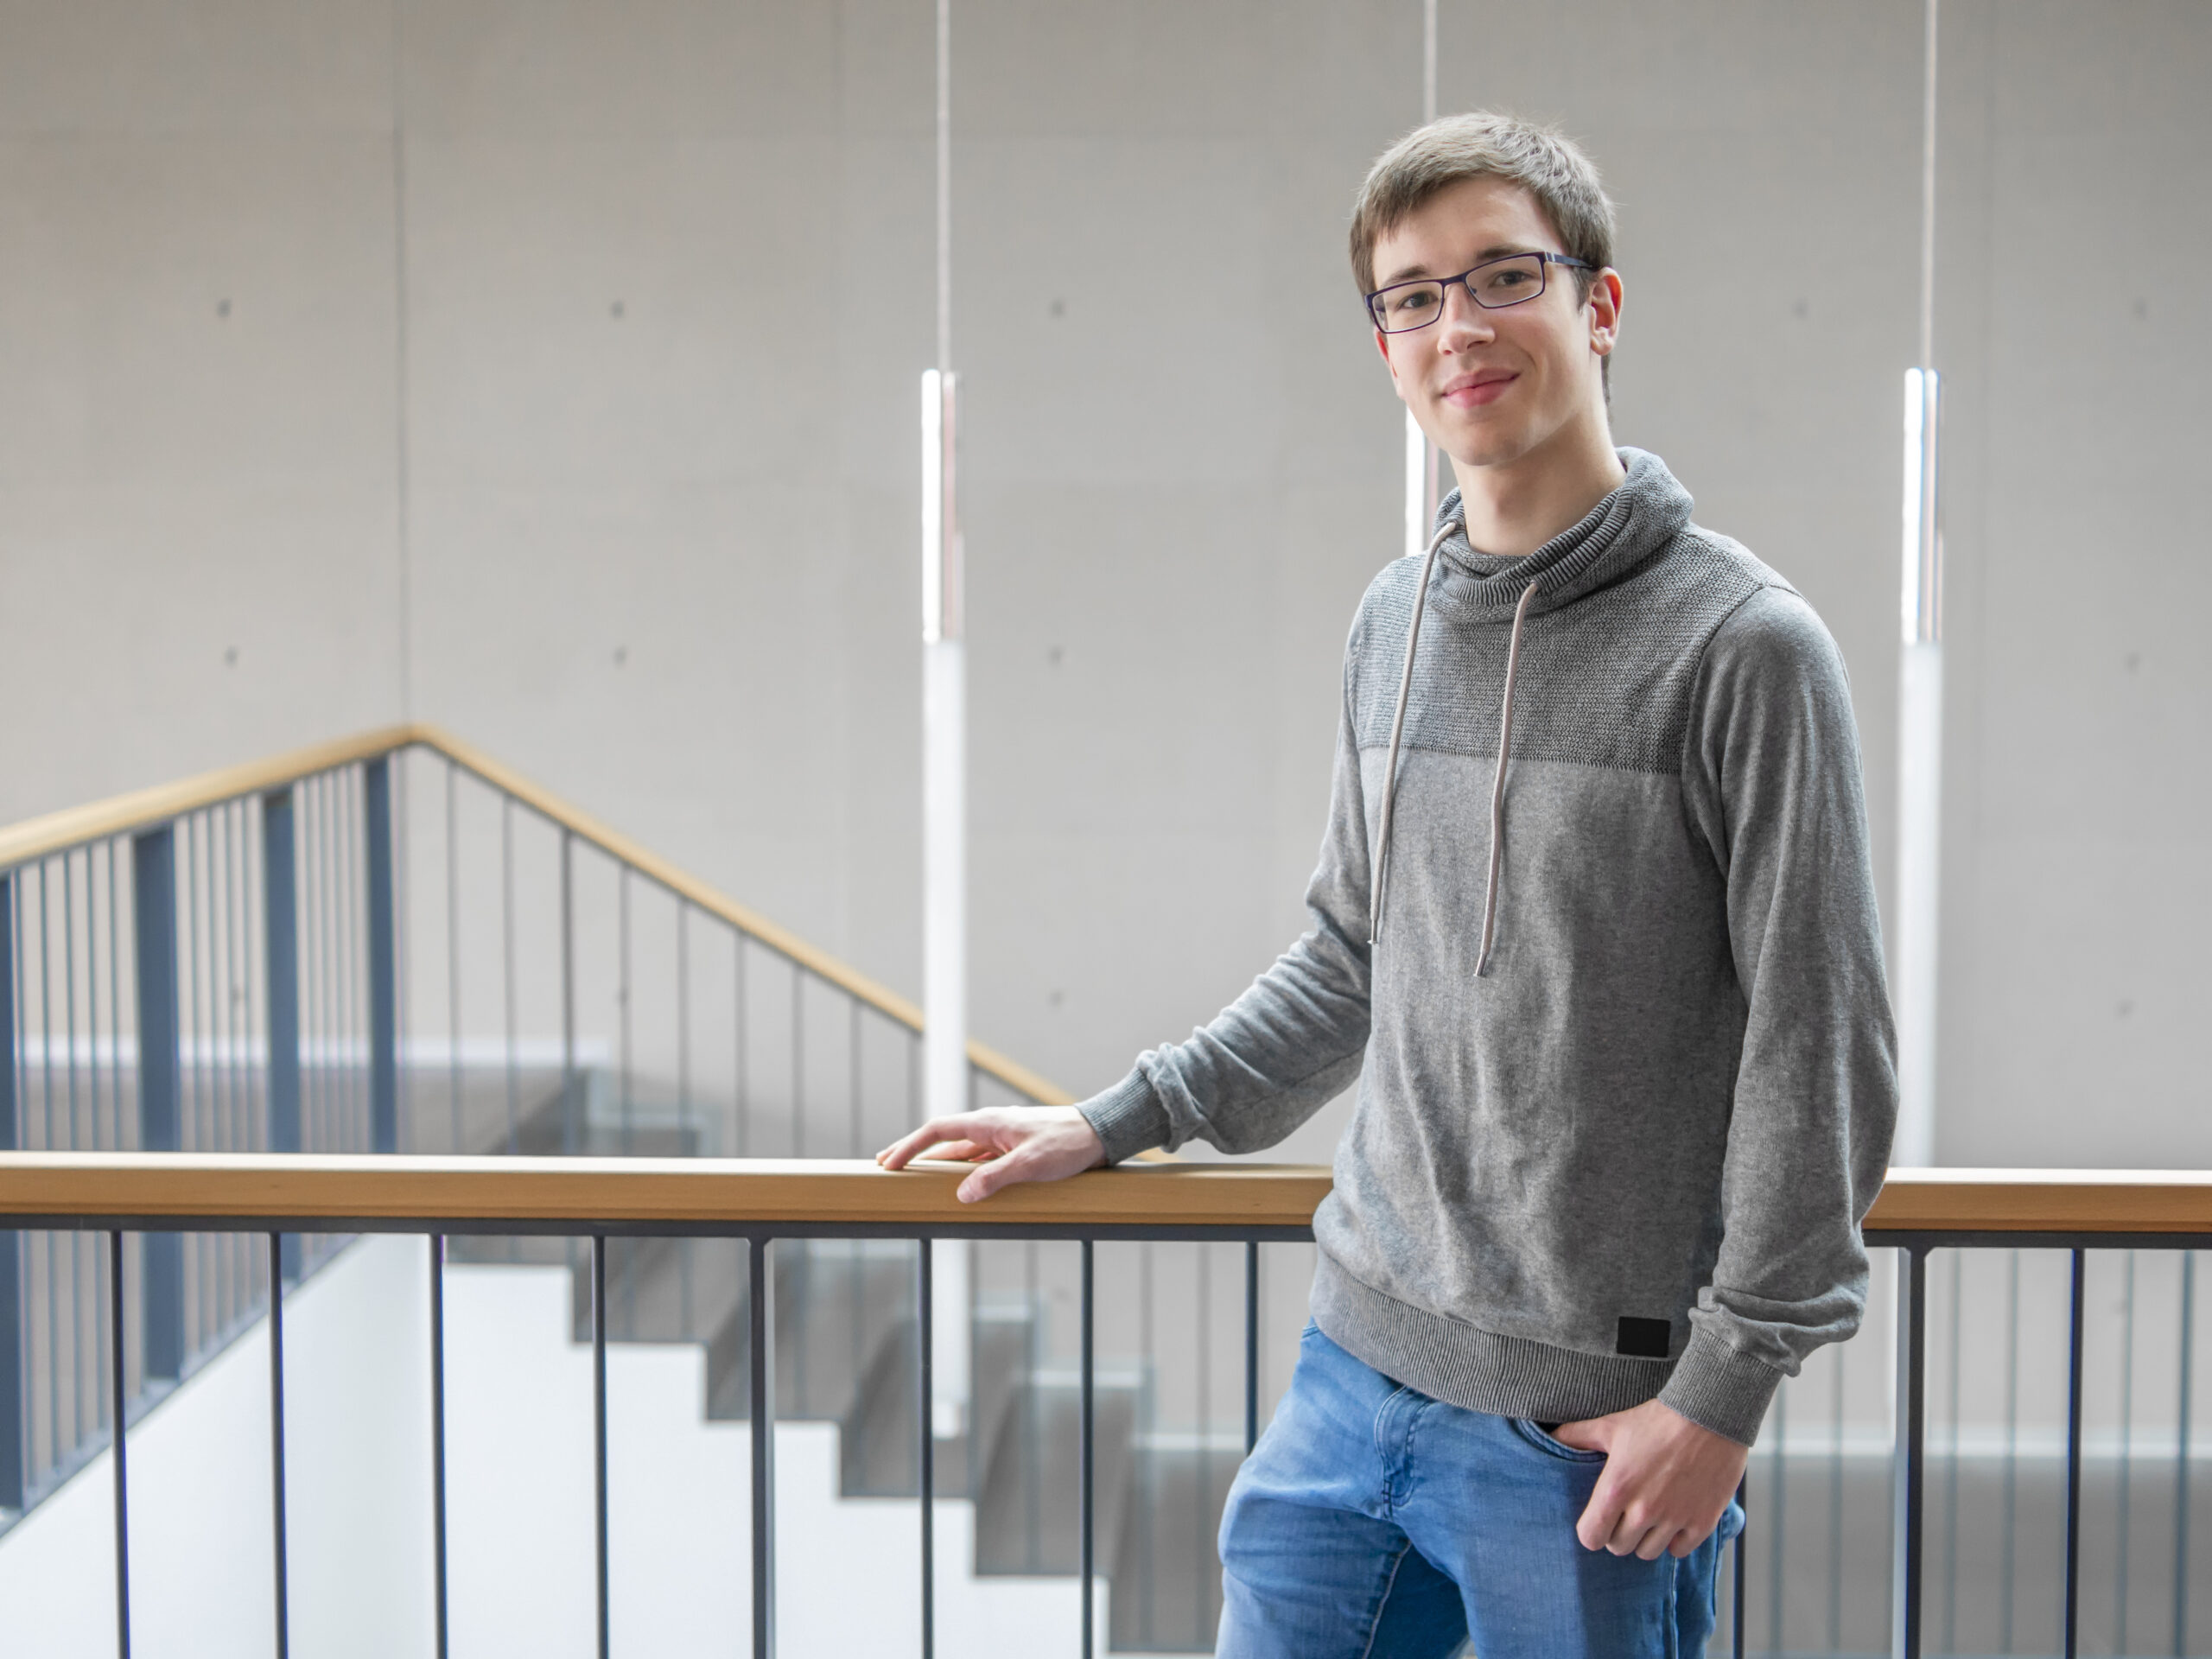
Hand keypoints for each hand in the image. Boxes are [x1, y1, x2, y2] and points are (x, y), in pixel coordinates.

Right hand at [875, 1106, 1107, 1203]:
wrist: (1099, 1134)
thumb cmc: (1067, 1145)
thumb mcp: (1029, 1165)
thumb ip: (993, 1179)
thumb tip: (961, 1194)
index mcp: (988, 1122)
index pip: (937, 1130)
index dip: (910, 1146)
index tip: (890, 1162)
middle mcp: (990, 1126)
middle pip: (943, 1138)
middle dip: (913, 1150)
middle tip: (887, 1164)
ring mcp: (1001, 1137)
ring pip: (960, 1150)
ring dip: (936, 1161)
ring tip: (915, 1173)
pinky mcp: (1014, 1148)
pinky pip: (978, 1158)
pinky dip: (960, 1168)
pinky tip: (957, 1182)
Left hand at [1552, 1398, 1746, 1559]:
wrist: (1709, 1416)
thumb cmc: (1658, 1420)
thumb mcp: (1611, 1425)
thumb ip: (1576, 1436)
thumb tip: (1548, 1437)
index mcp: (1616, 1489)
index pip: (1590, 1537)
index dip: (1592, 1530)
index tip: (1599, 1519)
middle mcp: (1643, 1510)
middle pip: (1619, 1547)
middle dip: (1619, 1532)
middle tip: (1626, 1512)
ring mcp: (1674, 1519)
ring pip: (1648, 1552)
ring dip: (1646, 1538)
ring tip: (1650, 1515)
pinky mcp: (1702, 1523)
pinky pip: (1678, 1551)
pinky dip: (1675, 1539)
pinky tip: (1674, 1517)